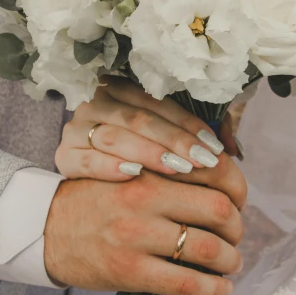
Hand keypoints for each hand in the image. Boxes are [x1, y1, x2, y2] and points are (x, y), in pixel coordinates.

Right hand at [44, 170, 242, 294]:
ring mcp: (137, 236)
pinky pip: (186, 284)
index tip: (240, 201)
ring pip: (209, 250)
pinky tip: (219, 289)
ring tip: (230, 263)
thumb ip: (169, 172)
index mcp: (148, 167)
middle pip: (219, 210)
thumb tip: (223, 181)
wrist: (46, 227)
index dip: (239, 188)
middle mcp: (145, 197)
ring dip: (230, 260)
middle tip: (235, 235)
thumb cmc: (96, 197)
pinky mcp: (129, 271)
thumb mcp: (129, 168)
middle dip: (238, 227)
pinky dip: (213, 290)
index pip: (214, 172)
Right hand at [55, 77, 246, 210]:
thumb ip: (190, 136)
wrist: (78, 204)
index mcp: (119, 91)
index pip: (159, 103)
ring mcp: (76, 130)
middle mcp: (96, 105)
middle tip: (204, 161)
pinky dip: (110, 166)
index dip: (189, 124)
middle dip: (176, 140)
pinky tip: (134, 175)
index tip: (215, 147)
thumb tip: (232, 146)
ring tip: (179, 169)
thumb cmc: (127, 164)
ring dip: (150, 152)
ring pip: (115, 135)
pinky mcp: (63, 157)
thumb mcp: (157, 143)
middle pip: (140, 118)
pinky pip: (86, 159)